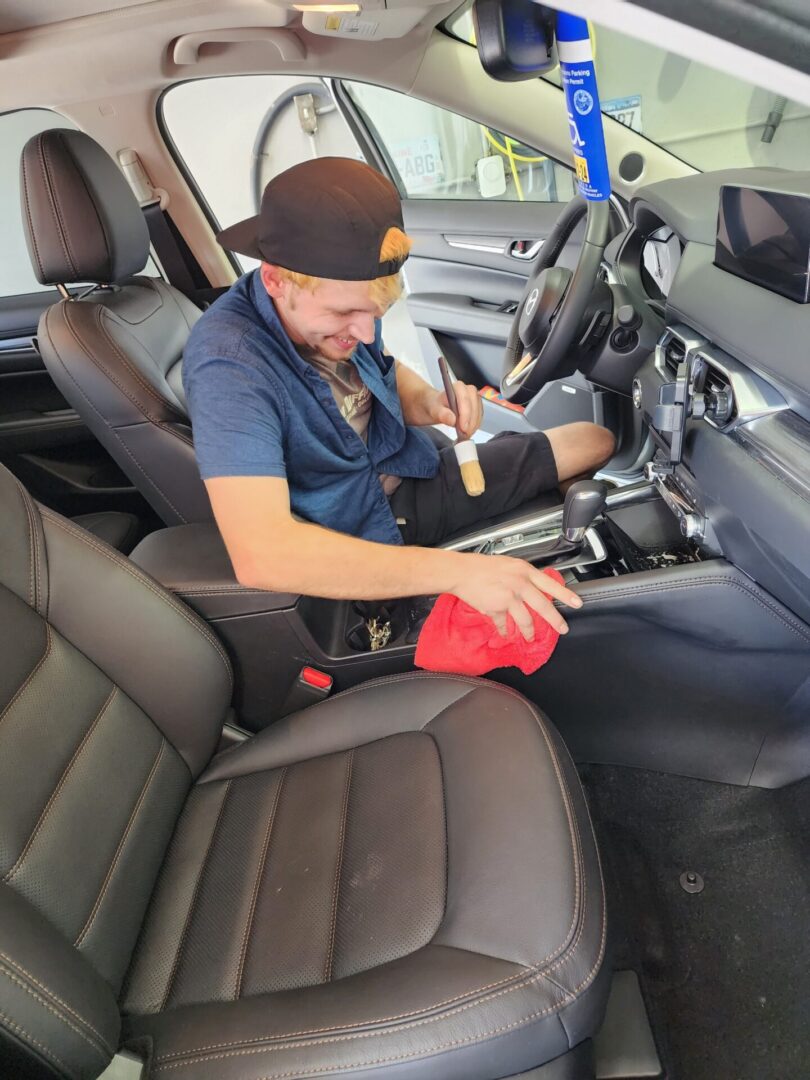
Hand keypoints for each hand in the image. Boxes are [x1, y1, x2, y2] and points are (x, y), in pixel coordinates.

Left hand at [432, 379, 483, 437]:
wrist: (435, 407)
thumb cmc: (434, 405)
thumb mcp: (434, 409)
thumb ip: (442, 413)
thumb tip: (452, 419)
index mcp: (458, 387)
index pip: (465, 399)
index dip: (465, 414)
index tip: (462, 427)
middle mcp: (468, 391)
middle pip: (474, 406)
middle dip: (470, 422)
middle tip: (464, 433)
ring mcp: (474, 400)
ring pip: (478, 413)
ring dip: (473, 425)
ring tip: (465, 435)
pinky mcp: (476, 409)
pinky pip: (479, 418)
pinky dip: (474, 427)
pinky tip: (467, 433)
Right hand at [449, 553, 582, 638]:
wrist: (462, 571)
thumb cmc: (482, 566)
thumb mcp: (508, 565)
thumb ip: (522, 576)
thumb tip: (533, 588)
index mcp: (524, 571)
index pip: (550, 584)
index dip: (565, 595)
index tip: (577, 603)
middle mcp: (520, 584)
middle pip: (543, 605)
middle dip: (555, 620)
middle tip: (563, 628)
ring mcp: (509, 597)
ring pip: (525, 619)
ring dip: (528, 631)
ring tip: (530, 636)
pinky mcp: (497, 608)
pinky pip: (504, 623)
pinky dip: (504, 630)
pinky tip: (505, 634)